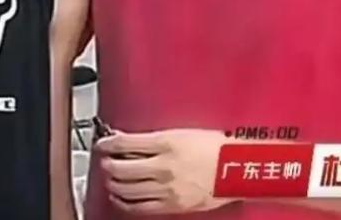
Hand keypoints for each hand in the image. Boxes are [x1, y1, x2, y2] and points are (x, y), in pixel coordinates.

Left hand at [95, 128, 231, 214]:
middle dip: (107, 164)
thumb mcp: (181, 133)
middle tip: (104, 160)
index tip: (102, 143)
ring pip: (126, 189)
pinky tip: (120, 197)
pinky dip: (124, 202)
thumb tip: (129, 142)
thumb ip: (154, 139)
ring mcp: (166, 188)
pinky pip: (139, 207)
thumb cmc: (215, 147)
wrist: (237, 168)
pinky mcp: (172, 205)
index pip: (124, 143)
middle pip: (120, 168)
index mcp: (165, 142)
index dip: (107, 143)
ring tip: (111, 178)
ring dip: (113, 183)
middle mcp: (163, 166)